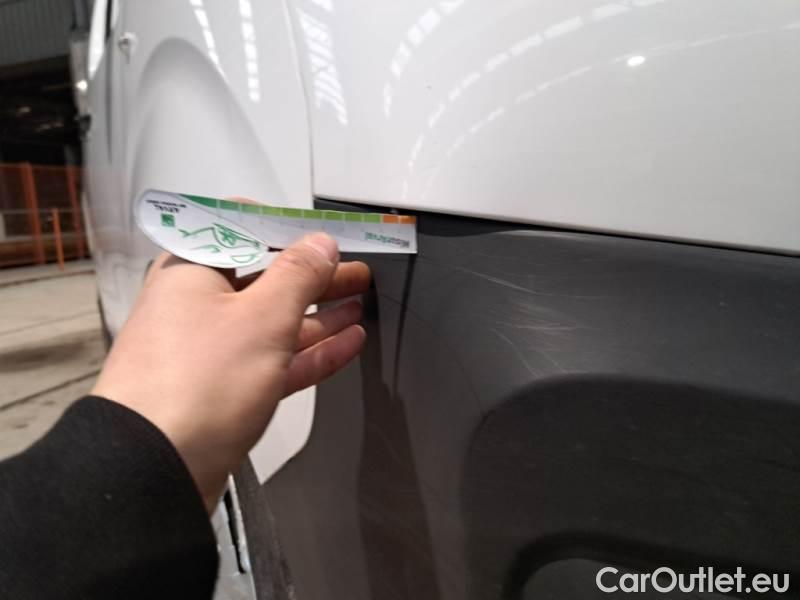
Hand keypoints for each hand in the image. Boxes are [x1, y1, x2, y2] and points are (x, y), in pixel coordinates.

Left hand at [92, 233, 369, 511]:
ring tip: (359, 304)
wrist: (156, 471)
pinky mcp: (224, 390)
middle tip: (356, 272)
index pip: (241, 231)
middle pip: (264, 279)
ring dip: (318, 314)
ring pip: (273, 322)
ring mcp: (210, 351)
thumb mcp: (262, 317)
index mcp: (191, 272)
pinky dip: (310, 352)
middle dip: (314, 276)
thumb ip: (298, 275)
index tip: (327, 234)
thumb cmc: (199, 383)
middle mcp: (196, 306)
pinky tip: (347, 343)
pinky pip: (274, 361)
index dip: (287, 228)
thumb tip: (321, 243)